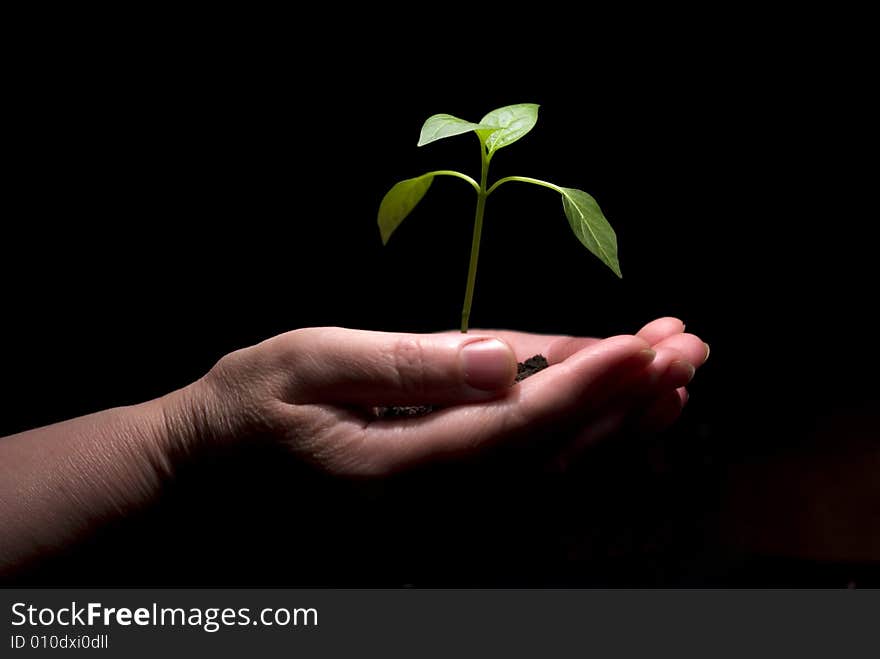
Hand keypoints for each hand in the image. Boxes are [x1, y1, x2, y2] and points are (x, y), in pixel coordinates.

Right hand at [190, 318, 708, 474]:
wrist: (214, 470)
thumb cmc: (254, 405)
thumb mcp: (313, 362)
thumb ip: (408, 366)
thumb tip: (500, 360)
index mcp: (396, 470)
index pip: (514, 429)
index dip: (588, 386)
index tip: (646, 342)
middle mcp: (432, 511)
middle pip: (555, 459)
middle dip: (629, 399)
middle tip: (687, 344)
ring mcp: (443, 522)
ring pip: (556, 478)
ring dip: (623, 425)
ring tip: (677, 372)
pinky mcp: (446, 516)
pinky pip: (533, 488)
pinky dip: (587, 448)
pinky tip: (625, 416)